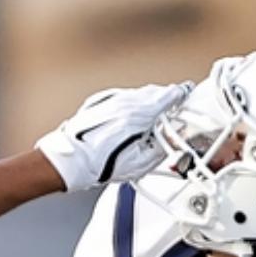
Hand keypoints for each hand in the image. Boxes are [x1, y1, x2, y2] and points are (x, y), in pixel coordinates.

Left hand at [37, 82, 192, 191]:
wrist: (70, 160)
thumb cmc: (99, 164)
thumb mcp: (140, 164)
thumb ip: (161, 148)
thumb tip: (172, 141)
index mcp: (140, 113)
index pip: (170, 95)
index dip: (181, 97)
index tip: (185, 98)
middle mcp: (127, 102)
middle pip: (155, 92)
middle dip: (164, 101)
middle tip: (169, 113)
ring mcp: (112, 99)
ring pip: (138, 94)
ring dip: (147, 103)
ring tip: (148, 120)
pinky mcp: (100, 102)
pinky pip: (122, 98)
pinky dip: (130, 105)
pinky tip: (128, 120)